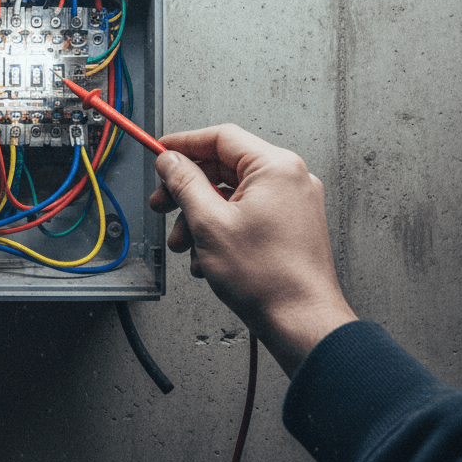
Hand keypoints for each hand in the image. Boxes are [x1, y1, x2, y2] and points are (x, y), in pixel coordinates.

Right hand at [149, 124, 357, 377]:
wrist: (302, 324)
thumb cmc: (267, 278)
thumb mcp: (209, 223)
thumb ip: (185, 183)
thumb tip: (170, 161)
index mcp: (275, 167)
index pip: (220, 138)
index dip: (183, 144)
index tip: (160, 153)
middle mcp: (289, 179)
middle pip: (224, 167)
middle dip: (187, 189)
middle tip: (163, 204)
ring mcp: (292, 203)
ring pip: (231, 194)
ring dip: (200, 216)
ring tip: (183, 242)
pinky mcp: (290, 226)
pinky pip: (246, 214)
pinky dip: (221, 229)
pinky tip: (206, 256)